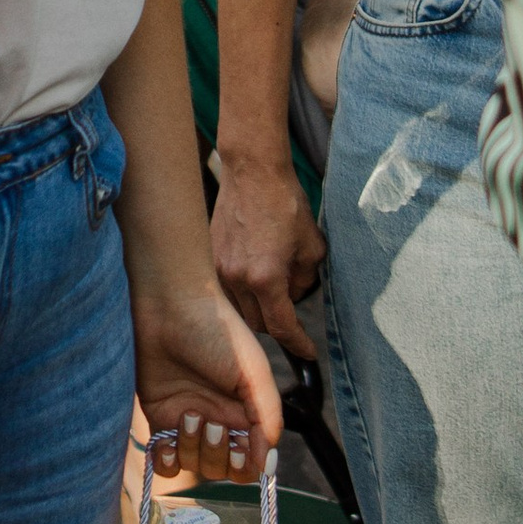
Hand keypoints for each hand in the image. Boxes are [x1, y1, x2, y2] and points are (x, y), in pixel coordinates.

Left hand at [135, 281, 282, 483]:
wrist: (170, 307)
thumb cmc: (218, 331)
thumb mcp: (254, 372)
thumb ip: (268, 416)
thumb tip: (267, 464)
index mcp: (246, 413)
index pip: (250, 461)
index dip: (245, 466)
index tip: (239, 450)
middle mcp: (219, 421)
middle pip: (221, 469)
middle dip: (217, 455)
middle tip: (210, 425)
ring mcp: (188, 422)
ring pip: (193, 465)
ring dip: (190, 449)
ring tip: (188, 414)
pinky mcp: (159, 418)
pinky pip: (164, 461)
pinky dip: (165, 460)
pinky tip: (165, 441)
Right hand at [210, 150, 324, 356]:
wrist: (253, 171)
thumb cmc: (285, 203)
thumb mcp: (312, 245)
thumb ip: (306, 279)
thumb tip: (296, 295)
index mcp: (265, 277)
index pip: (282, 326)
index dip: (298, 344)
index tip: (308, 352)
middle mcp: (237, 278)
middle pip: (258, 325)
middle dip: (278, 326)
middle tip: (294, 312)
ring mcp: (219, 269)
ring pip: (240, 310)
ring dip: (258, 310)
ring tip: (274, 289)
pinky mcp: (210, 257)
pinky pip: (227, 289)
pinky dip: (243, 292)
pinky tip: (255, 275)